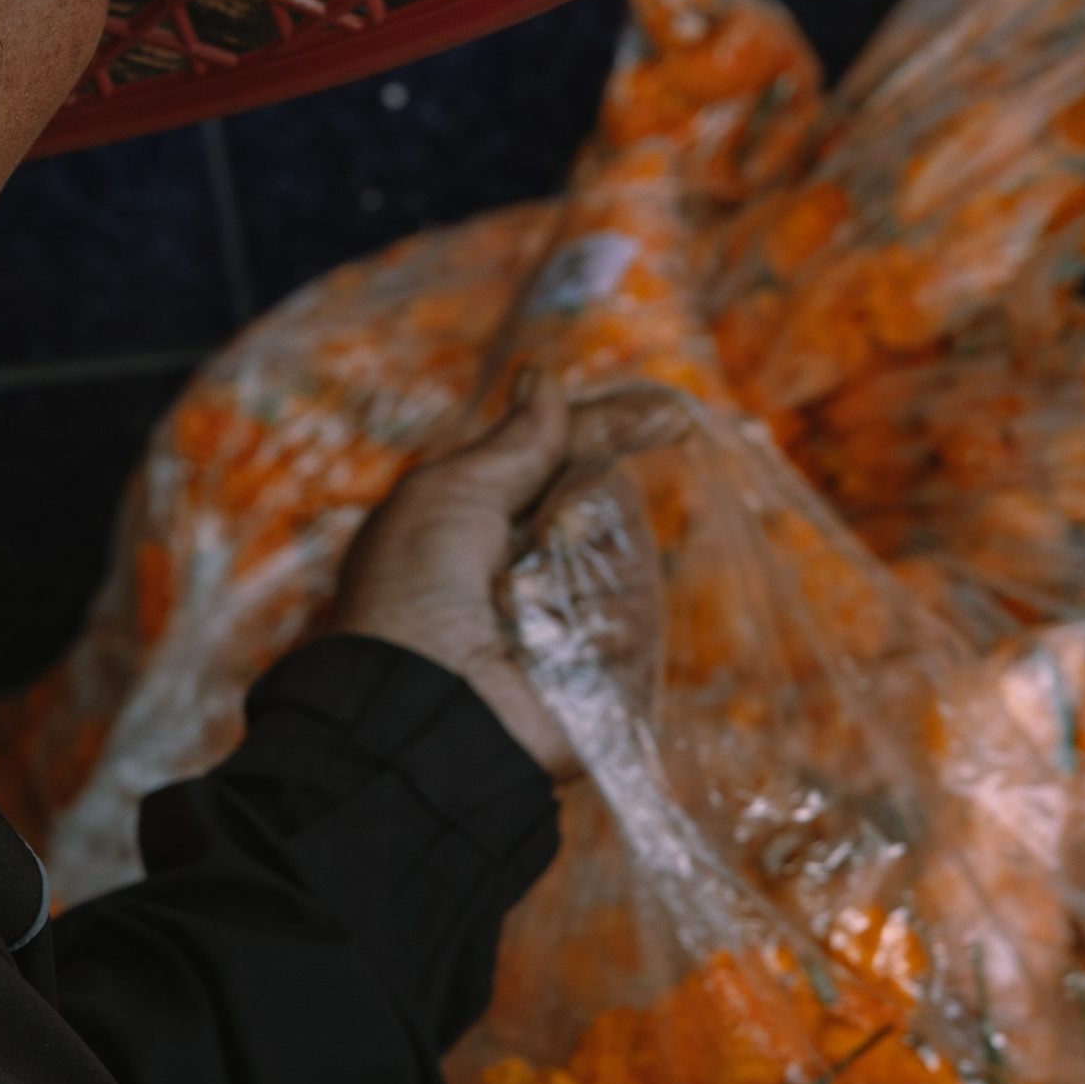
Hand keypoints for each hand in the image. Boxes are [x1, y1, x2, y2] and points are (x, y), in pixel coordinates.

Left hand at [327, 373, 676, 778]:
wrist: (424, 709)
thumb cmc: (415, 591)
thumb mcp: (450, 493)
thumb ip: (515, 441)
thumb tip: (542, 375)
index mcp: (488, 517)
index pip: (567, 453)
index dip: (617, 426)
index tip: (669, 412)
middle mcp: (533, 563)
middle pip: (606, 499)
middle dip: (585, 505)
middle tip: (551, 532)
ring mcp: (574, 619)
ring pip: (627, 555)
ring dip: (582, 569)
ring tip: (527, 606)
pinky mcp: (607, 673)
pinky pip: (638, 619)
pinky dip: (603, 623)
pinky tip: (559, 644)